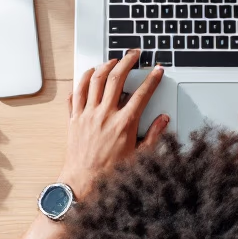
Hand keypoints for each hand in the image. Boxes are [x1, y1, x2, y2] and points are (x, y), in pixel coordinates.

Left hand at [61, 51, 167, 196]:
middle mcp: (105, 115)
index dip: (152, 79)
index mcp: (124, 124)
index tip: (158, 70)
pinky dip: (83, 80)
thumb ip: (154, 135)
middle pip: (116, 78)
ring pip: (95, 80)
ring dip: (105, 66)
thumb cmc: (111, 173)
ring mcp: (87, 115)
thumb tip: (164, 119)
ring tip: (113, 60)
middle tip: (134, 54)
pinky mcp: (74, 119)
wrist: (83, 184)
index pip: (142, 94)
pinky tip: (89, 74)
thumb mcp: (140, 156)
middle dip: (127, 61)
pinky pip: (76, 93)